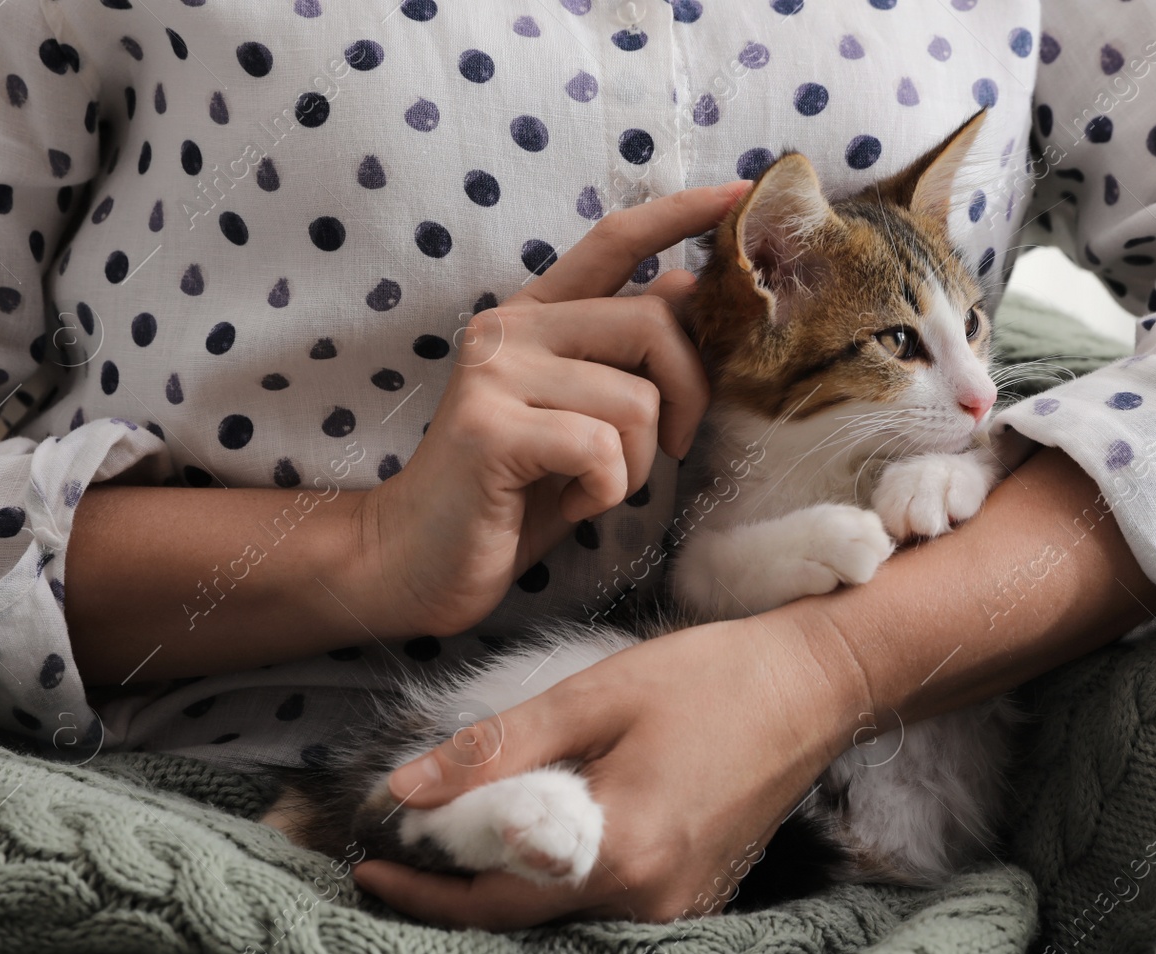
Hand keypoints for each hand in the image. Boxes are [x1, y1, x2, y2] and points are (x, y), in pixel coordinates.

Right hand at [347, 182, 749, 638]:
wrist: (415, 559)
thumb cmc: (510, 494)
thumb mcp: (580, 415)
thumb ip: (621, 354)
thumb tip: (686, 287)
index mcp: (534, 316)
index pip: (615, 240)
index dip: (681, 213)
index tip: (740, 192)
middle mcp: (511, 328)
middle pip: (653, 322)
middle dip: (690, 395)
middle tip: (674, 449)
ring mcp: (495, 374)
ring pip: (636, 400)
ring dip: (639, 464)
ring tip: (594, 487)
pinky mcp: (491, 429)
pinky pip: (601, 449)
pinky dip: (606, 491)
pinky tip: (572, 504)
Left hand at [350, 610, 871, 927]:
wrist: (814, 686)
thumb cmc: (711, 678)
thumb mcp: (594, 697)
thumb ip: (496, 749)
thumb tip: (405, 787)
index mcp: (621, 854)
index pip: (492, 899)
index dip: (422, 889)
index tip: (367, 864)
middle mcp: (650, 900)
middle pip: (524, 915)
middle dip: (455, 888)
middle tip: (400, 848)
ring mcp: (678, 904)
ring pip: (562, 911)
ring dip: (505, 881)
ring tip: (456, 836)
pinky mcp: (695, 893)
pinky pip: (604, 900)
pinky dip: (556, 875)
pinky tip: (533, 834)